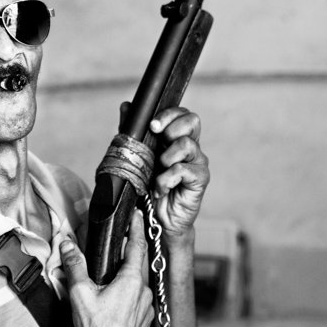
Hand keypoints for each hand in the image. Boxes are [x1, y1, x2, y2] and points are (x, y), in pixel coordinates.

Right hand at [58, 211, 153, 326]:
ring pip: (140, 285)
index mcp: (131, 281)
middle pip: (140, 264)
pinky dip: (131, 296)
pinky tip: (119, 301)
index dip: (136, 228)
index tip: (137, 215)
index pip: (137, 246)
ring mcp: (147, 309)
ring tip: (117, 272)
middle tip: (127, 238)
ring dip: (131, 276)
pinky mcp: (145, 323)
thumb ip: (75, 266)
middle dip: (133, 250)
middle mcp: (143, 293)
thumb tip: (67, 245)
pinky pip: (140, 302)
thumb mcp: (81, 294)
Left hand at [123, 103, 209, 238]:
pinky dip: (167, 179)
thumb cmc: (148, 187)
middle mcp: (190, 147)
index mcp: (177, 138)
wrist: (156, 220)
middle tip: (158, 142)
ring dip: (166, 157)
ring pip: (187, 144)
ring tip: (157, 172)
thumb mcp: (137, 157)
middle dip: (172, 128)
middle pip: (192, 120)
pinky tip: (160, 188)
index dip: (168, 114)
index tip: (152, 126)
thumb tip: (126, 106)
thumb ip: (133, 132)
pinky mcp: (200, 179)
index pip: (182, 113)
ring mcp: (197, 162)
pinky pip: (184, 169)